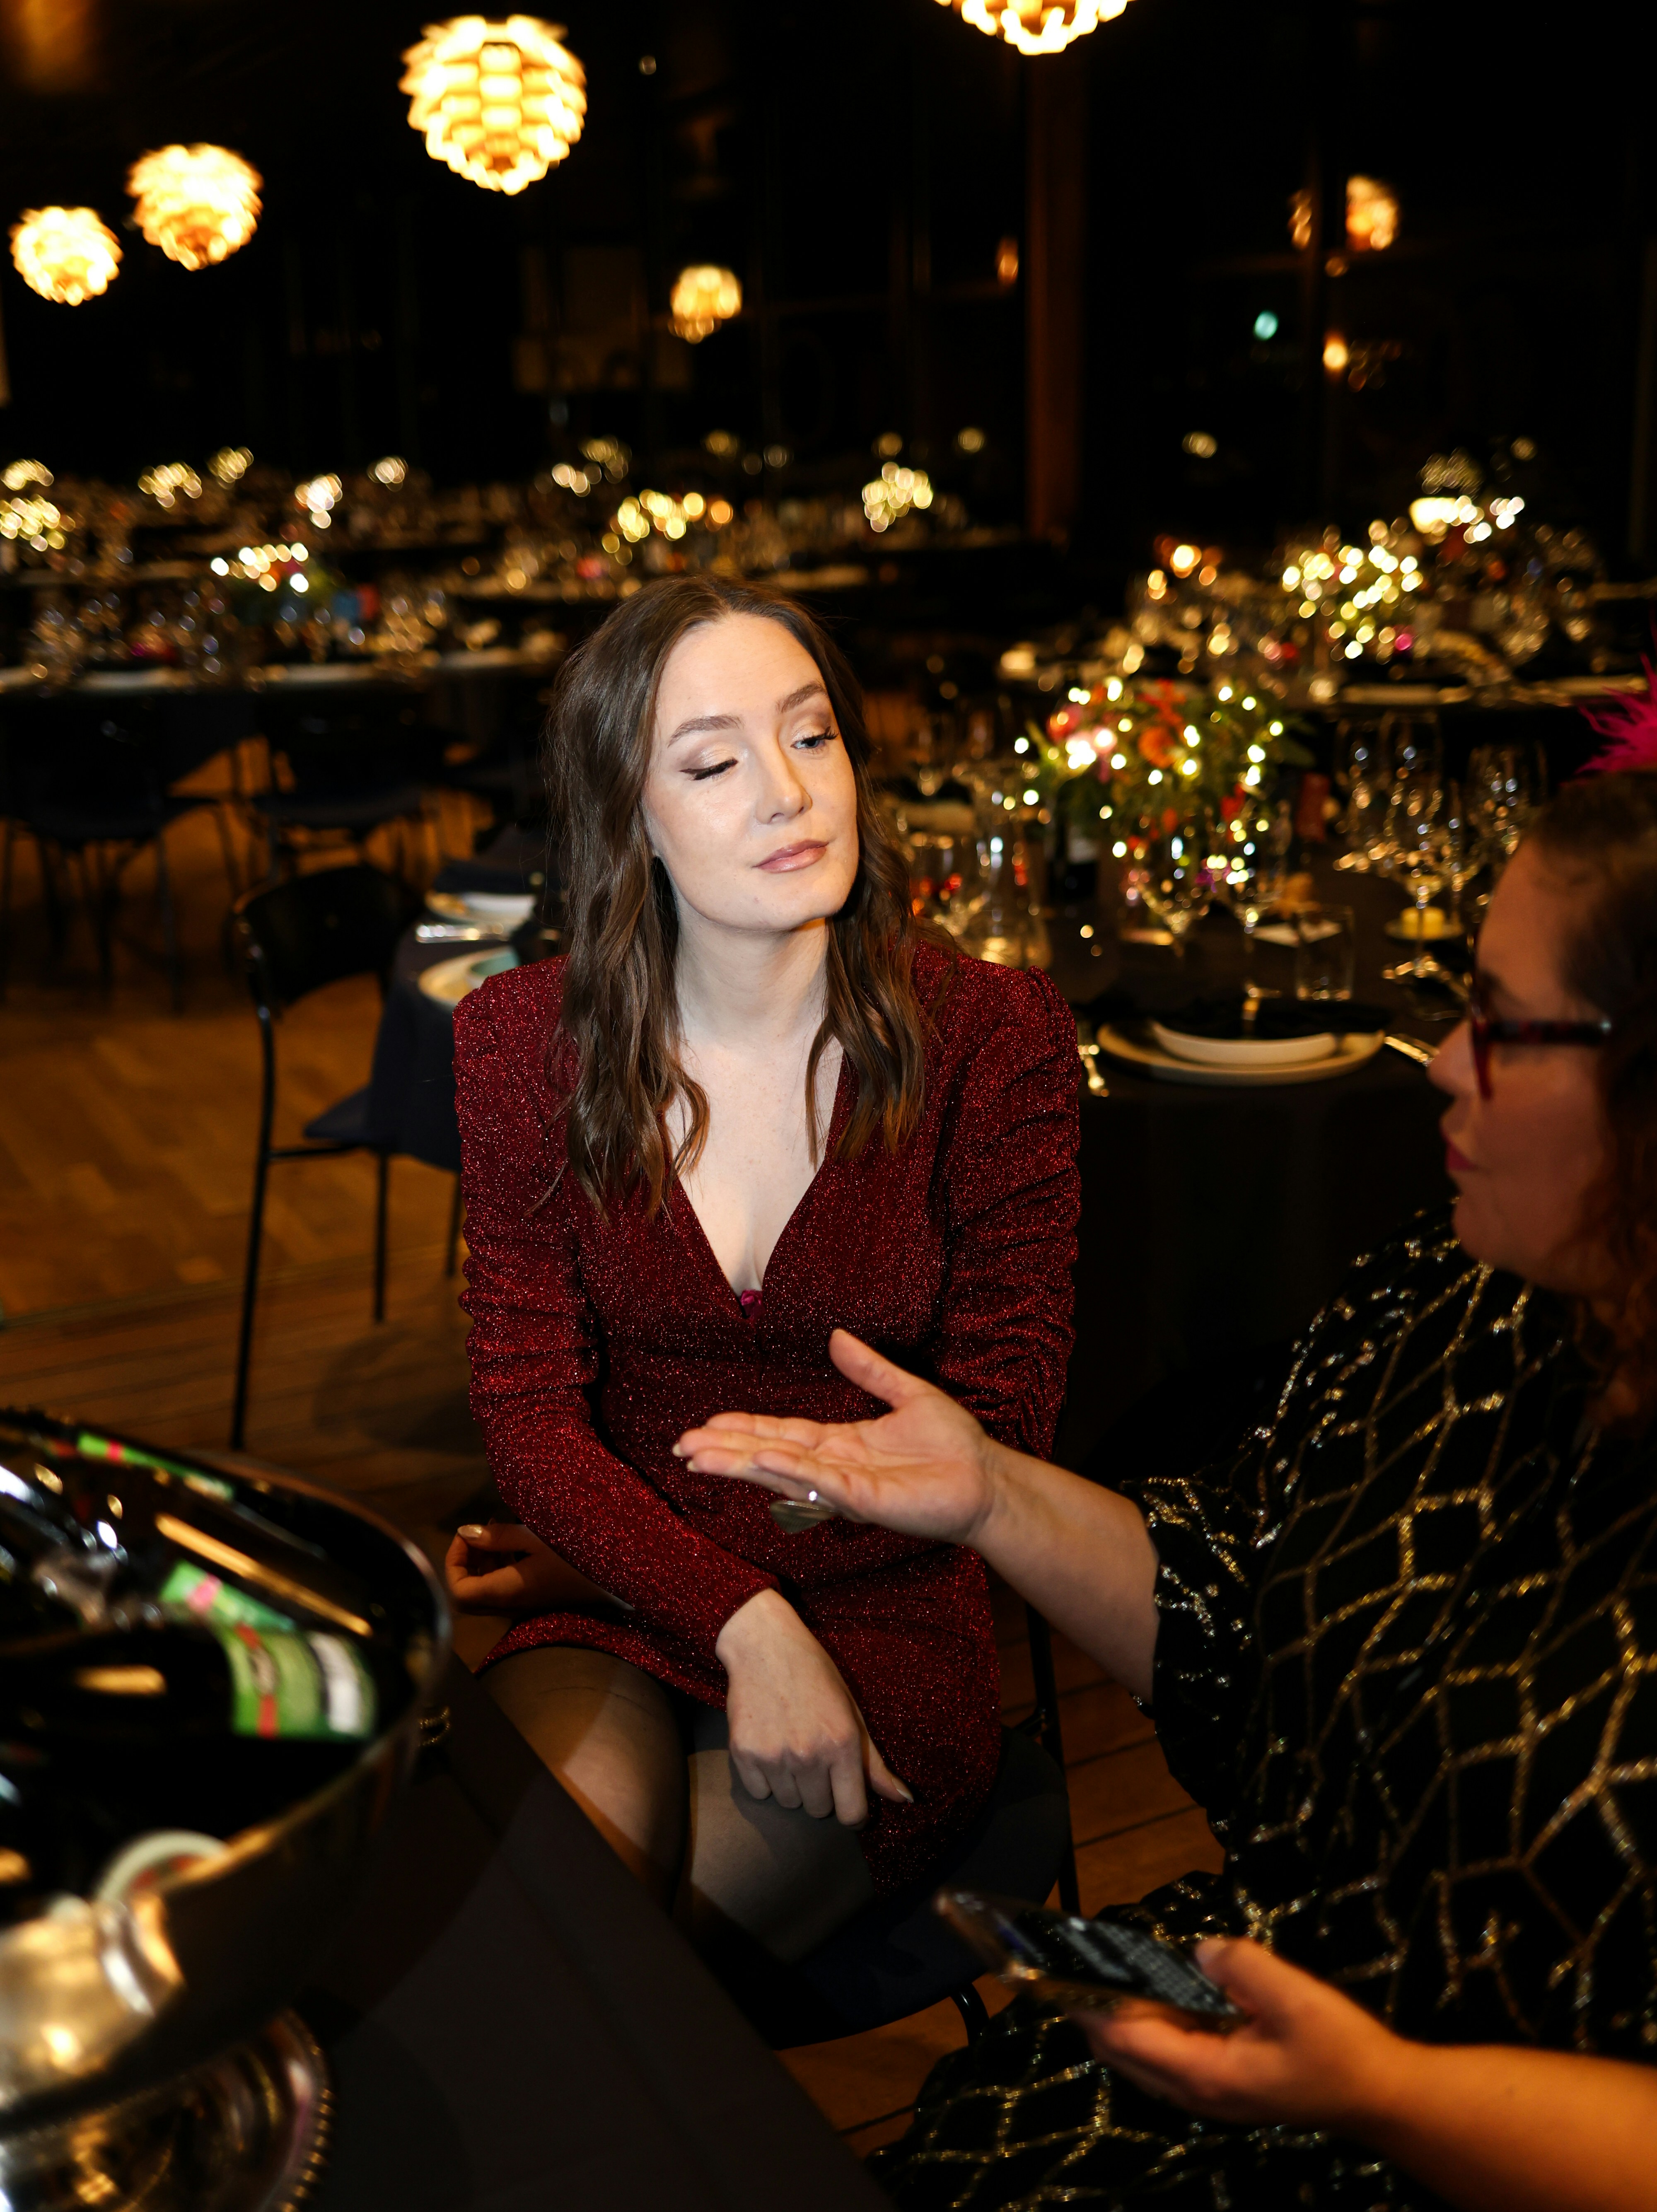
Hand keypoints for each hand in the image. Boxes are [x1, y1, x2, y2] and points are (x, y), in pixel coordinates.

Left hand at [442, 1521, 622, 1615]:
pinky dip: (498, 1564)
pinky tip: (513, 1540)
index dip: (453, 1562)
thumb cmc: (578, 1556)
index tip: (467, 1534)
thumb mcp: (537, 1538)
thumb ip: (499, 1537)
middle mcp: (510, 1604)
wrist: (617, 1577)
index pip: (457, 1591)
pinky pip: (503, 1585)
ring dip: (482, 1560)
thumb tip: (465, 1532)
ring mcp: (523, 1603)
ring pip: (484, 1589)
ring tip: (495, 1527)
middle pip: (467, 1593)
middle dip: (464, 1561)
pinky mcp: (535, 1596)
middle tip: (478, 1532)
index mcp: (507, 1591)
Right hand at [676, 1329, 1001, 1547]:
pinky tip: (758, 1460)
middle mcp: (834, 1468)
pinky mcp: (865, 1501)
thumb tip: (837, 1336)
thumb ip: (869, 1369)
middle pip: (768, 1455)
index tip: (705, 1424)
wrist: (987, 1479)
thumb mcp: (907, 1394)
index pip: (779, 1434)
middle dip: (725, 1450)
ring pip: (782, 1472)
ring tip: (699, 1456)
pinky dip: (787, 1471)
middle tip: (682, 1446)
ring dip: (740, 1464)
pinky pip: (820, 1484)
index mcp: (839, 1444)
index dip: (742, 1429)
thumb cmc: (952, 1446)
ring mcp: (845, 1488)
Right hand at [714, 1586, 912, 1825]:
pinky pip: (760, 1792)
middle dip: (821, 1791)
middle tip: (815, 1756)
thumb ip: (874, 1763)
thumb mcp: (852, 1712)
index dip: (853, 1813)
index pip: (851, 1813)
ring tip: (790, 1746)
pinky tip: (769, 1746)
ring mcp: (774, 1756)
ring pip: (789, 1802)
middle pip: (819, 1810)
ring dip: (793, 1784)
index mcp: (842, 1743)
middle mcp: (808, 1754)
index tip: (848, 1802)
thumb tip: (905, 1800)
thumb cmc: (814, 1675)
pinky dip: (765, 1778)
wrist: (764, 1645)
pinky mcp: (743, 1753)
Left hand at [1076, 1937, 1406, 2134]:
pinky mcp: (1226, 2082)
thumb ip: (1240, 1966)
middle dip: (1095, 2010)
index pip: (1126, 2037)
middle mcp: (1198, 2090)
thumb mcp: (1294, 1998)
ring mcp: (1211, 2090)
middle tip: (1075, 1964)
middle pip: (1123, 2051)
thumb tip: (1203, 1951)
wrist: (1381, 2097)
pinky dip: (1153, 2024)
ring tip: (1107, 1972)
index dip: (1091, 2004)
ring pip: (1144, 2055)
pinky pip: (1171, 2053)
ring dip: (1122, 2017)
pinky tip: (1159, 1992)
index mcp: (1205, 2074)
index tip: (1060, 1974)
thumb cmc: (1341, 2053)